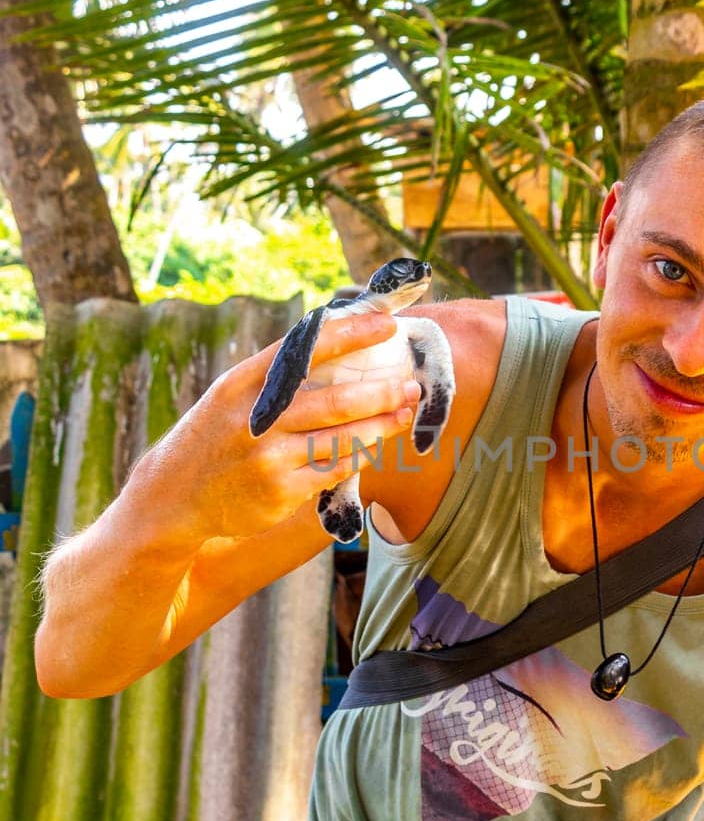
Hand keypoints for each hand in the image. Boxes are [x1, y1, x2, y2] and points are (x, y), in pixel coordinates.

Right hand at [153, 308, 421, 542]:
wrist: (173, 497)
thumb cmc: (215, 437)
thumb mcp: (230, 396)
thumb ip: (275, 376)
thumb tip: (333, 341)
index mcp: (242, 383)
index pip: (304, 350)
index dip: (350, 335)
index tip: (386, 324)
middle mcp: (256, 419)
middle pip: (335, 400)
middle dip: (381, 391)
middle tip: (413, 383)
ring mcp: (268, 458)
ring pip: (342, 438)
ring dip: (382, 424)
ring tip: (406, 412)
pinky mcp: (279, 492)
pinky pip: (332, 470)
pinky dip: (357, 456)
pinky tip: (374, 446)